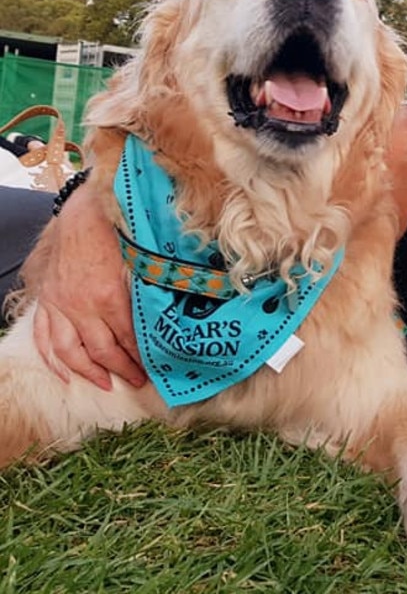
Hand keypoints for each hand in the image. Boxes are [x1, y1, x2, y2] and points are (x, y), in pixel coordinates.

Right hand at [30, 185, 146, 389]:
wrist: (84, 213)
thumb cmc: (118, 234)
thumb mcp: (140, 264)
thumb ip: (149, 293)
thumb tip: (170, 317)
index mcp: (110, 296)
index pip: (128, 339)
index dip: (142, 358)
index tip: (156, 369)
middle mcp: (82, 305)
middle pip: (103, 350)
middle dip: (123, 369)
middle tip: (139, 382)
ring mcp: (61, 304)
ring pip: (70, 351)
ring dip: (89, 372)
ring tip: (106, 384)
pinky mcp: (47, 299)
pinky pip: (45, 336)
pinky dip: (53, 359)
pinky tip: (65, 374)